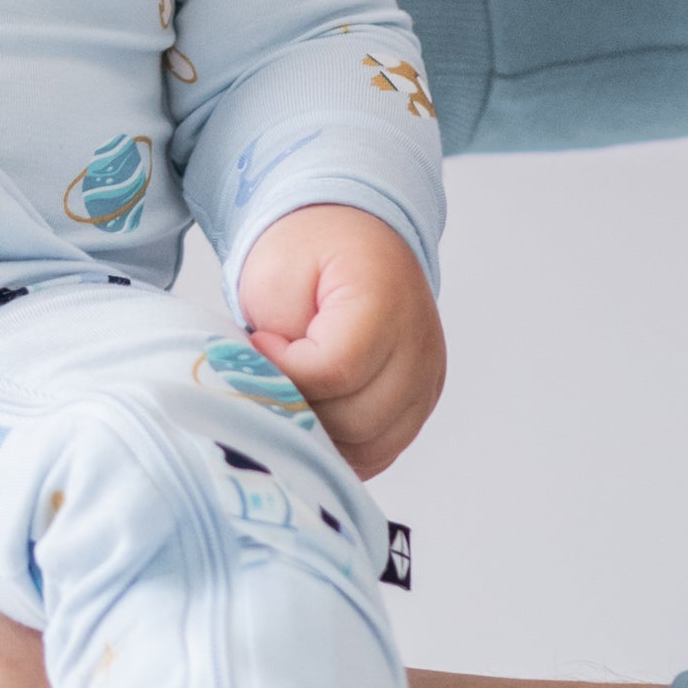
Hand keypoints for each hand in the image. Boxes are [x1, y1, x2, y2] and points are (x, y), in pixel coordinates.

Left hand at [236, 203, 445, 477]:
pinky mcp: (420, 403)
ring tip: (292, 392)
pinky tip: (314, 417)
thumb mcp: (275, 276)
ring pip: (371, 446)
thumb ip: (279, 337)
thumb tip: (278, 398)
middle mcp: (419, 345)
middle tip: (273, 375)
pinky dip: (344, 446)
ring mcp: (427, 379)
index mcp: (385, 300)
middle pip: (356, 419)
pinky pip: (382, 451)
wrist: (348, 236)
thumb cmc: (308, 253)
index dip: (287, 370)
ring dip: (322, 435)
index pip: (336, 370)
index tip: (260, 343)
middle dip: (302, 408)